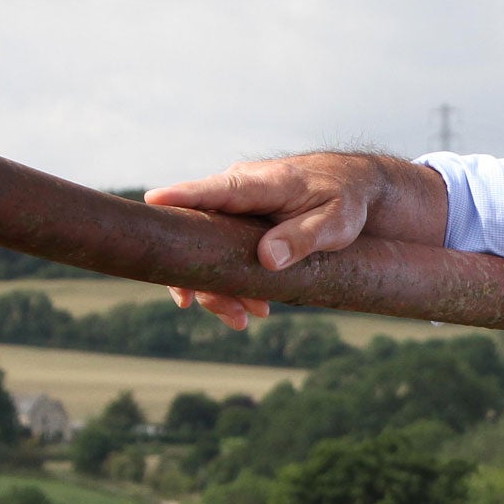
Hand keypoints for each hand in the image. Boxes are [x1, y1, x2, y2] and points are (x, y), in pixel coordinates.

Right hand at [144, 154, 381, 328]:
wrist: (350, 189)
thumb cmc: (344, 200)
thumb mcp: (336, 221)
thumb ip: (302, 237)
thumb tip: (266, 259)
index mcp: (259, 184)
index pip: (213, 190)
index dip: (181, 197)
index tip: (152, 204)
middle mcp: (235, 193)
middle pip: (198, 233)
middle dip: (203, 277)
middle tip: (229, 313)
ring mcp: (231, 210)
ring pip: (205, 251)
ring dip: (219, 289)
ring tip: (244, 320)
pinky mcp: (234, 226)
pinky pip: (218, 256)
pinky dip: (230, 285)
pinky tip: (250, 309)